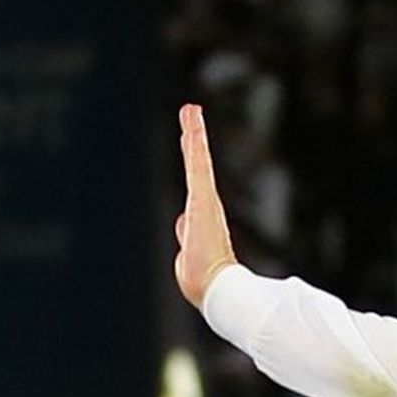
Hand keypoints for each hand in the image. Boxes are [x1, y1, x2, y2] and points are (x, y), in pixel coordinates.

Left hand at [174, 104, 238, 308]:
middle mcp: (204, 203)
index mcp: (201, 215)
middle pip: (197, 163)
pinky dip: (195, 140)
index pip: (196, 181)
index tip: (191, 143)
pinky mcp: (204, 196)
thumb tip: (182, 222)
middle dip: (193, 137)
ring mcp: (205, 198)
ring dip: (192, 132)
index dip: (194, 161)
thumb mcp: (190, 254)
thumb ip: (187, 236)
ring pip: (196, 159)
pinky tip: (191, 121)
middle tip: (190, 113)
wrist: (214, 285)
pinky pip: (198, 162)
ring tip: (189, 111)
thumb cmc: (204, 278)